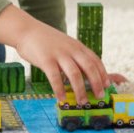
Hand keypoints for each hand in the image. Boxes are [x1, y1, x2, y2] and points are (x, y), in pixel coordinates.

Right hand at [0, 5, 126, 104]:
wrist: (26, 30)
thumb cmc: (46, 41)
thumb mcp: (64, 44)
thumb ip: (74, 56)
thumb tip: (84, 73)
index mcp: (77, 46)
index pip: (95, 60)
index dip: (103, 73)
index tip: (107, 85)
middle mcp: (71, 49)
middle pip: (89, 67)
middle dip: (96, 83)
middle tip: (99, 96)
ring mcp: (59, 54)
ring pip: (74, 74)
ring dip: (80, 90)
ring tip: (81, 102)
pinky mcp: (46, 60)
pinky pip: (55, 77)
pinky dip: (59, 90)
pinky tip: (61, 99)